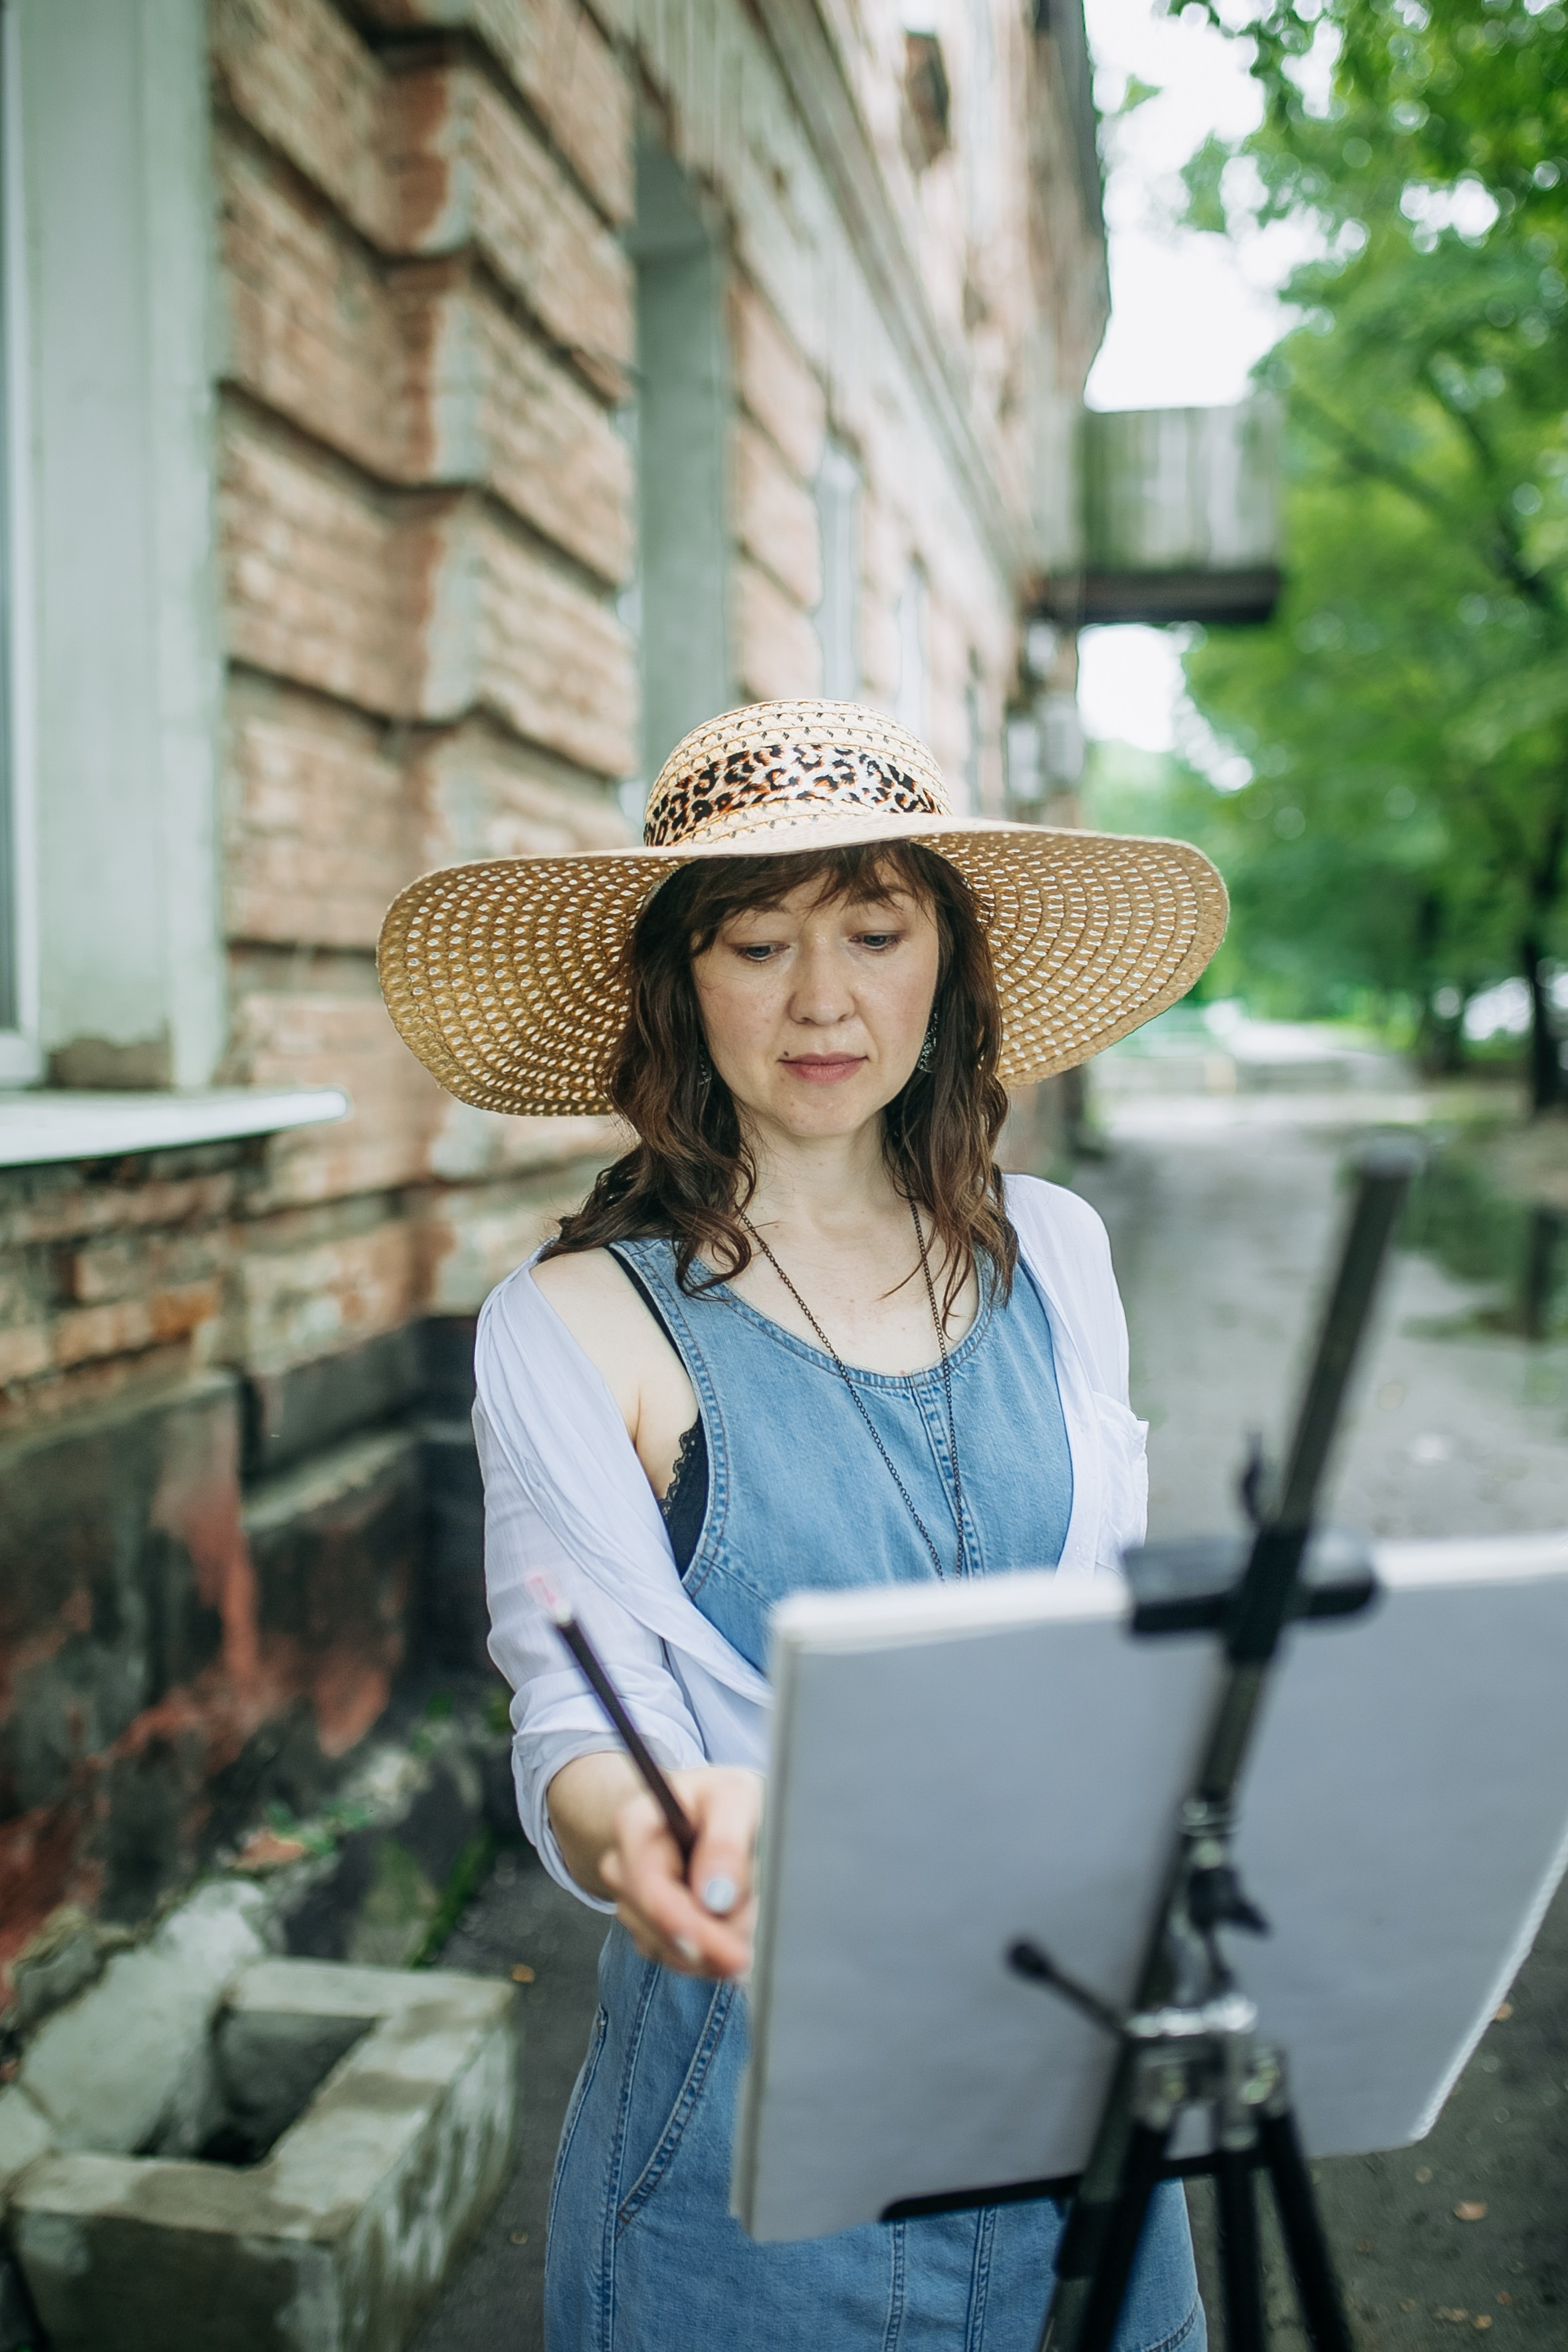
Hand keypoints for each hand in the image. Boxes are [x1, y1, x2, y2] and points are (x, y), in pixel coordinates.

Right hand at [600, 1767, 762, 1979]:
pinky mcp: (647, 1930)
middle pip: (663, 1927)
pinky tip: (728, 1920)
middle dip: (718, 1935)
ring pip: (674, 1951)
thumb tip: (718, 1898)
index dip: (692, 1927)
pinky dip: (712, 1952)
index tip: (736, 1954)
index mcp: (634, 1823)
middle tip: (757, 1910)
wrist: (703, 1809)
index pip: (652, 1889)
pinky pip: (681, 1959)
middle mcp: (621, 1866)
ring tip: (743, 1898)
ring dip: (719, 1941)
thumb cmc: (720, 1801)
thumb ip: (727, 1842)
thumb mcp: (734, 1798)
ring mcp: (630, 1902)